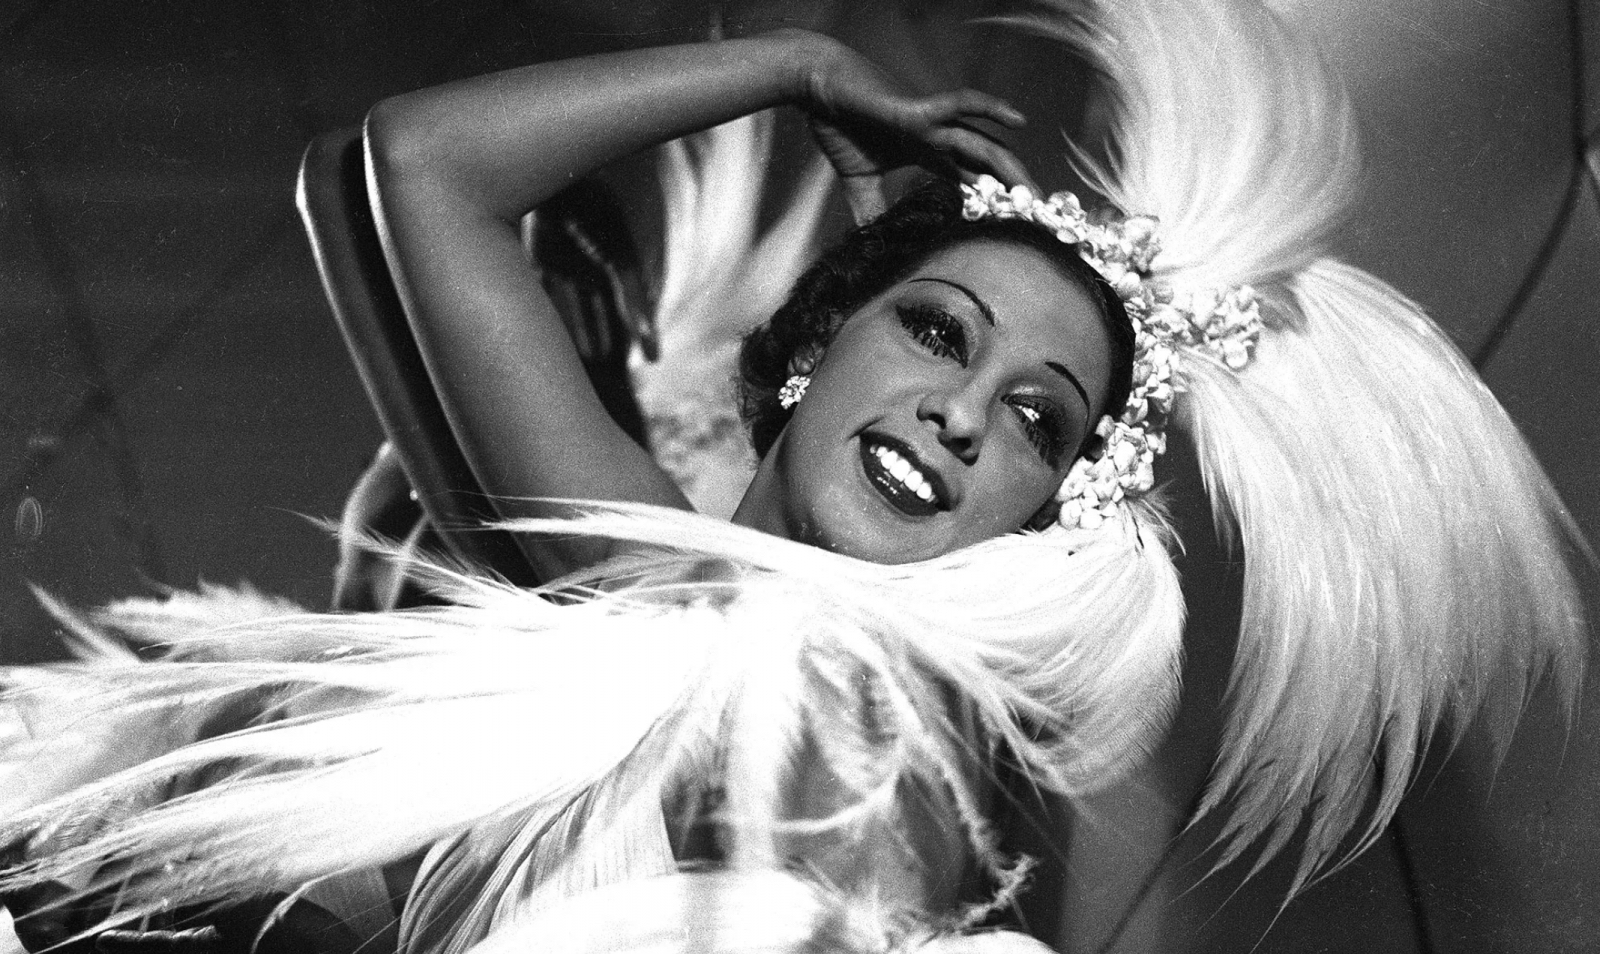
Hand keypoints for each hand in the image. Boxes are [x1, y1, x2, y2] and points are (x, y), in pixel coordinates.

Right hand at [794, 34, 1038, 221]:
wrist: (821, 91)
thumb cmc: (841, 124)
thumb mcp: (858, 181)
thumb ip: (870, 210)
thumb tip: (873, 246)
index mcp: (928, 155)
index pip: (970, 181)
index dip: (993, 202)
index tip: (1014, 228)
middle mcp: (938, 139)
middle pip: (987, 168)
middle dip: (1012, 193)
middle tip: (1035, 222)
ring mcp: (932, 124)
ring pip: (983, 146)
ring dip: (1010, 170)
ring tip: (1034, 194)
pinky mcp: (918, 110)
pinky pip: (961, 105)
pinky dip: (990, 109)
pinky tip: (1017, 121)